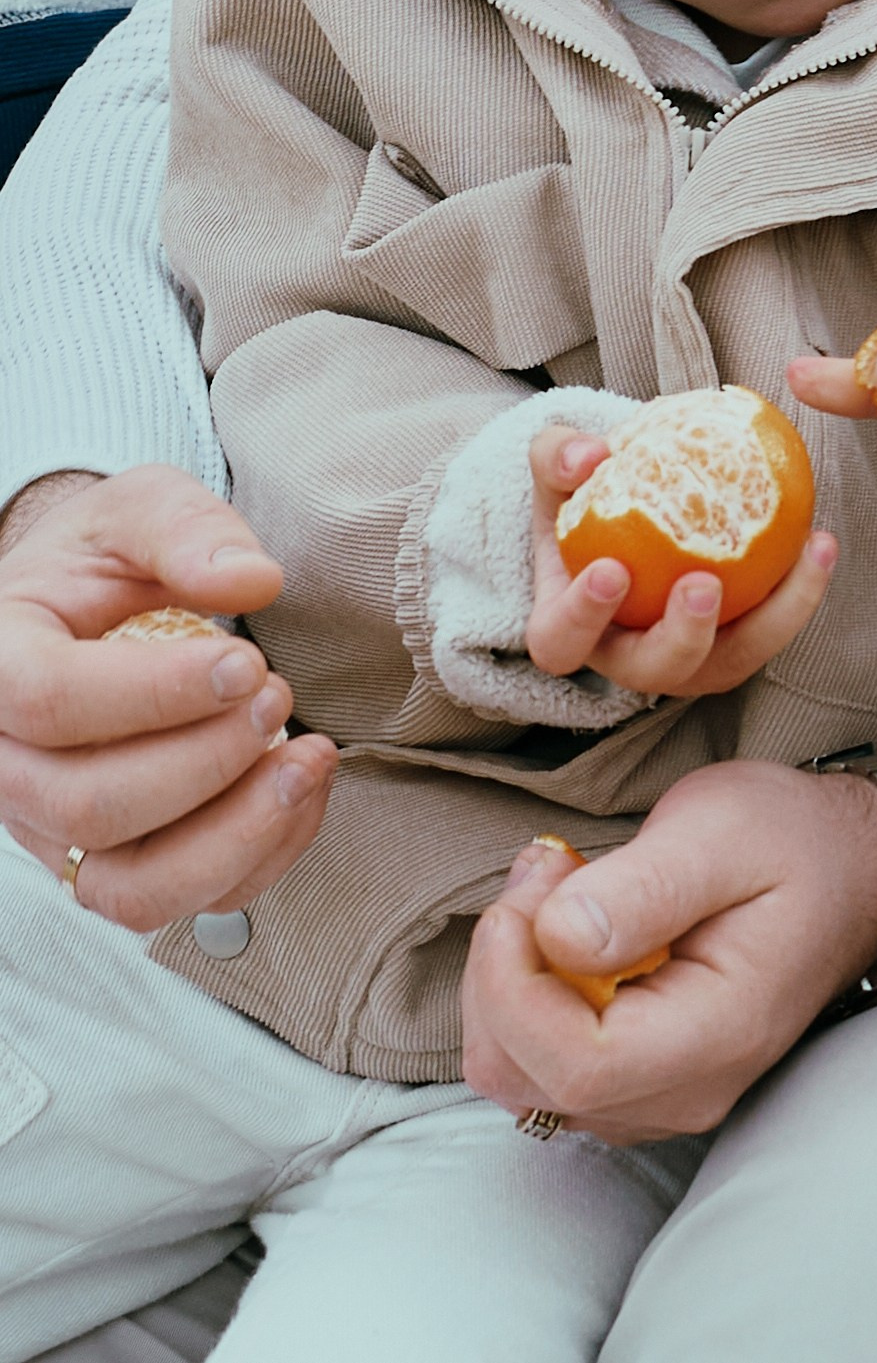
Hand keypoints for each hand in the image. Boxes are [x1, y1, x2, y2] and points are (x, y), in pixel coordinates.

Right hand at [0, 466, 335, 926]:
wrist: (82, 614)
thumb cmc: (101, 563)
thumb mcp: (136, 510)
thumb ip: (186, 529)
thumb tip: (253, 579)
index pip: (52, 701)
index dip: (155, 693)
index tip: (247, 661)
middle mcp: (9, 766)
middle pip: (91, 806)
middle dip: (207, 761)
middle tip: (276, 694)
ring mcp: (53, 830)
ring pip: (129, 887)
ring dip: (236, 834)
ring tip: (307, 761)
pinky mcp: (107, 865)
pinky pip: (174, 905)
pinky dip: (254, 863)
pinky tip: (301, 791)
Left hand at [460, 758, 876, 1141]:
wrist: (846, 871)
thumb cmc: (792, 842)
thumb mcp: (724, 830)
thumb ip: (645, 886)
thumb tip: (558, 936)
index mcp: (717, 1037)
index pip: (574, 1066)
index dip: (515, 984)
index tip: (532, 884)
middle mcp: (683, 1093)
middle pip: (526, 1077)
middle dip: (502, 969)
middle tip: (549, 871)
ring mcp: (654, 1097)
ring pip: (518, 1076)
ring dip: (508, 979)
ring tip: (562, 890)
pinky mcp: (631, 1082)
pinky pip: (535, 1064)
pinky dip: (523, 996)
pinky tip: (566, 930)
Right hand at [524, 430, 836, 697]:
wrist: (629, 508)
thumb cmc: (583, 494)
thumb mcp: (557, 469)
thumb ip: (559, 458)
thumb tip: (589, 456)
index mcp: (567, 626)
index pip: (562, 640)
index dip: (583, 617)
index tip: (613, 570)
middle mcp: (627, 655)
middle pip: (655, 670)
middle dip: (683, 636)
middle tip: (705, 583)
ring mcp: (686, 658)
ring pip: (729, 661)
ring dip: (771, 618)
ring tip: (802, 556)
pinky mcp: (733, 644)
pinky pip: (767, 630)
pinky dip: (797, 592)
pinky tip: (820, 541)